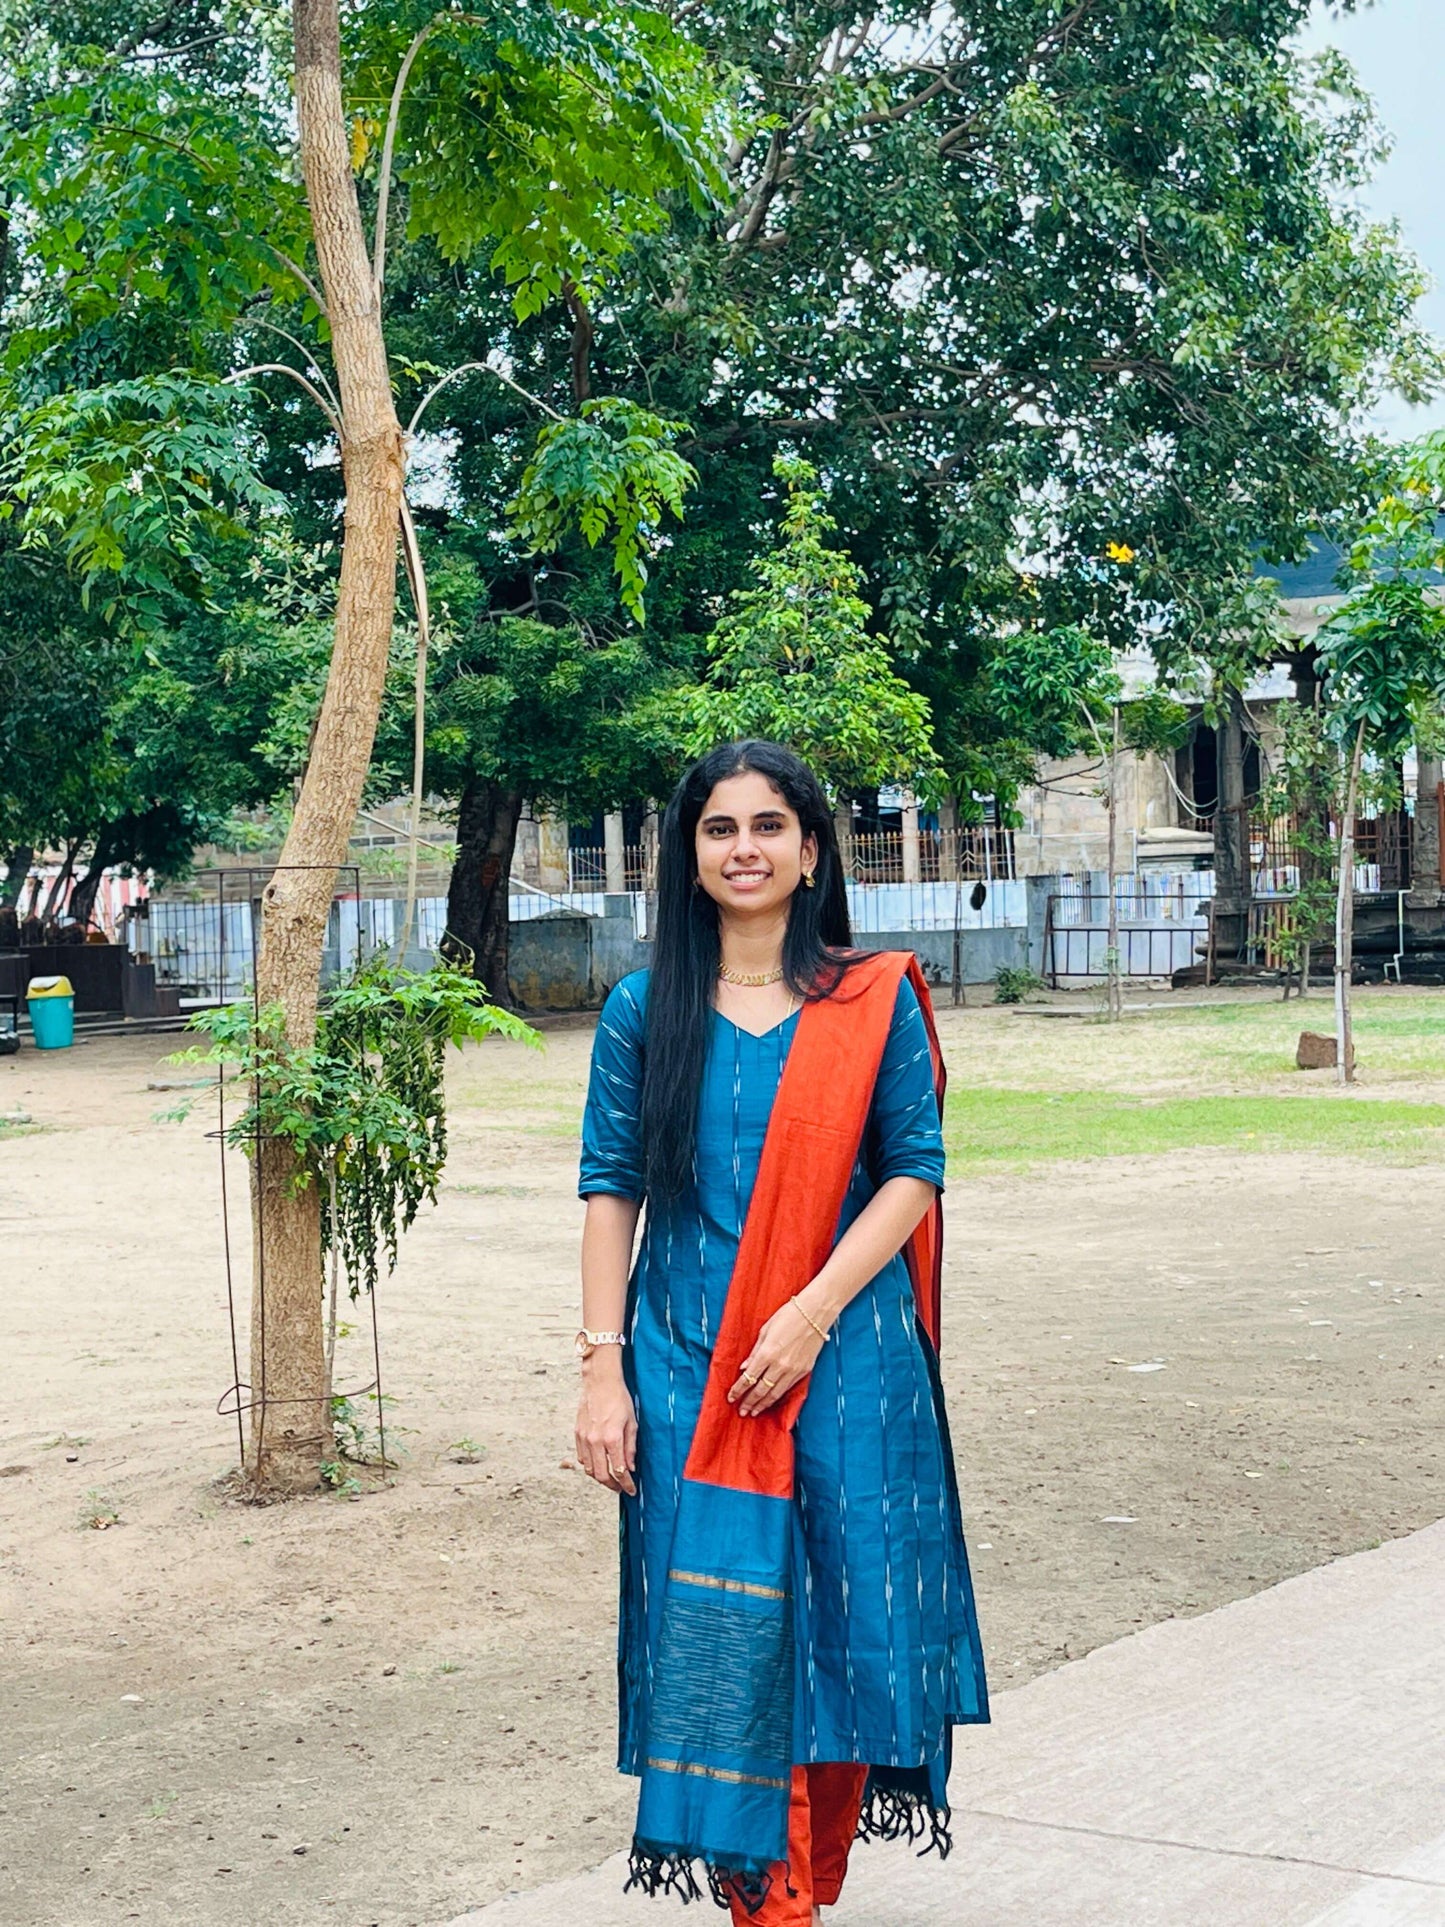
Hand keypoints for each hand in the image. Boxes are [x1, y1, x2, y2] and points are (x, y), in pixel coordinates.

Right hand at [575, 1359, 636, 1493]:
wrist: (600, 1382)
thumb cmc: (619, 1399)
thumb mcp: (632, 1423)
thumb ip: (631, 1447)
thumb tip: (630, 1467)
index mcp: (612, 1438)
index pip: (620, 1471)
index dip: (626, 1484)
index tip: (631, 1490)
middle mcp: (595, 1441)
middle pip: (601, 1475)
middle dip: (612, 1486)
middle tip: (620, 1488)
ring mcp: (584, 1438)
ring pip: (589, 1469)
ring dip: (600, 1477)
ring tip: (610, 1478)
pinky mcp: (577, 1434)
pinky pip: (581, 1458)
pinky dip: (590, 1465)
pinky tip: (598, 1463)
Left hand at [727, 1295, 829, 1417]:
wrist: (815, 1313)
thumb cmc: (788, 1316)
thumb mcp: (766, 1330)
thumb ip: (755, 1352)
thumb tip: (744, 1368)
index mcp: (767, 1353)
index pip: (748, 1378)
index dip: (738, 1390)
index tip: (731, 1398)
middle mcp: (779, 1365)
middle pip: (760, 1390)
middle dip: (749, 1402)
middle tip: (741, 1411)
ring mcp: (793, 1370)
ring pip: (775, 1394)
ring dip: (763, 1404)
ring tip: (754, 1411)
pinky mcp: (804, 1371)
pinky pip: (787, 1389)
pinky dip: (777, 1397)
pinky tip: (771, 1401)